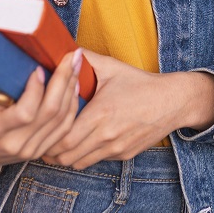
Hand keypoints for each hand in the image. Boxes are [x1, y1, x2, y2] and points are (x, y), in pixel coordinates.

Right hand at [0, 50, 82, 173]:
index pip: (24, 113)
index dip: (36, 91)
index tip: (39, 68)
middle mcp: (16, 143)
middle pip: (50, 113)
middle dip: (64, 80)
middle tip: (71, 55)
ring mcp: (31, 149)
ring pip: (62, 120)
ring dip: (72, 90)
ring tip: (77, 64)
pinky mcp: (40, 150)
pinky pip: (64, 129)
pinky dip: (73, 106)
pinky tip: (76, 85)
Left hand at [42, 50, 213, 169]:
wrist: (172, 101)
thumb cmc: (140, 83)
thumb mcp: (112, 67)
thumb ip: (85, 58)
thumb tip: (61, 48)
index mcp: (100, 113)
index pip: (63, 138)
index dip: (47, 137)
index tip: (41, 129)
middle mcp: (107, 135)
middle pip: (66, 156)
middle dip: (52, 150)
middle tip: (43, 138)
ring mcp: (116, 148)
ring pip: (79, 163)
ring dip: (67, 155)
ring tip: (60, 142)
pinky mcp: (124, 155)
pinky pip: (96, 161)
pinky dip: (85, 155)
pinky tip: (83, 142)